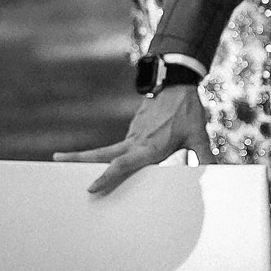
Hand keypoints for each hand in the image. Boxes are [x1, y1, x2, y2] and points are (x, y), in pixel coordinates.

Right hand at [56, 86, 211, 194]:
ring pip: (106, 150)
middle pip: (102, 153)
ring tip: (64, 162)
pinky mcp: (134, 130)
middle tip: (56, 160)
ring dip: (87, 158)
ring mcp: (133, 135)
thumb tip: (215, 172)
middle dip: (78, 158)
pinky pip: (119, 147)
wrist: (177, 82)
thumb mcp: (199, 134)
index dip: (107, 177)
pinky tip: (102, 163)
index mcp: (149, 147)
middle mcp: (136, 141)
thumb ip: (205, 155)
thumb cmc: (188, 110)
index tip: (90, 187)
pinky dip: (108, 156)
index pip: (123, 164)